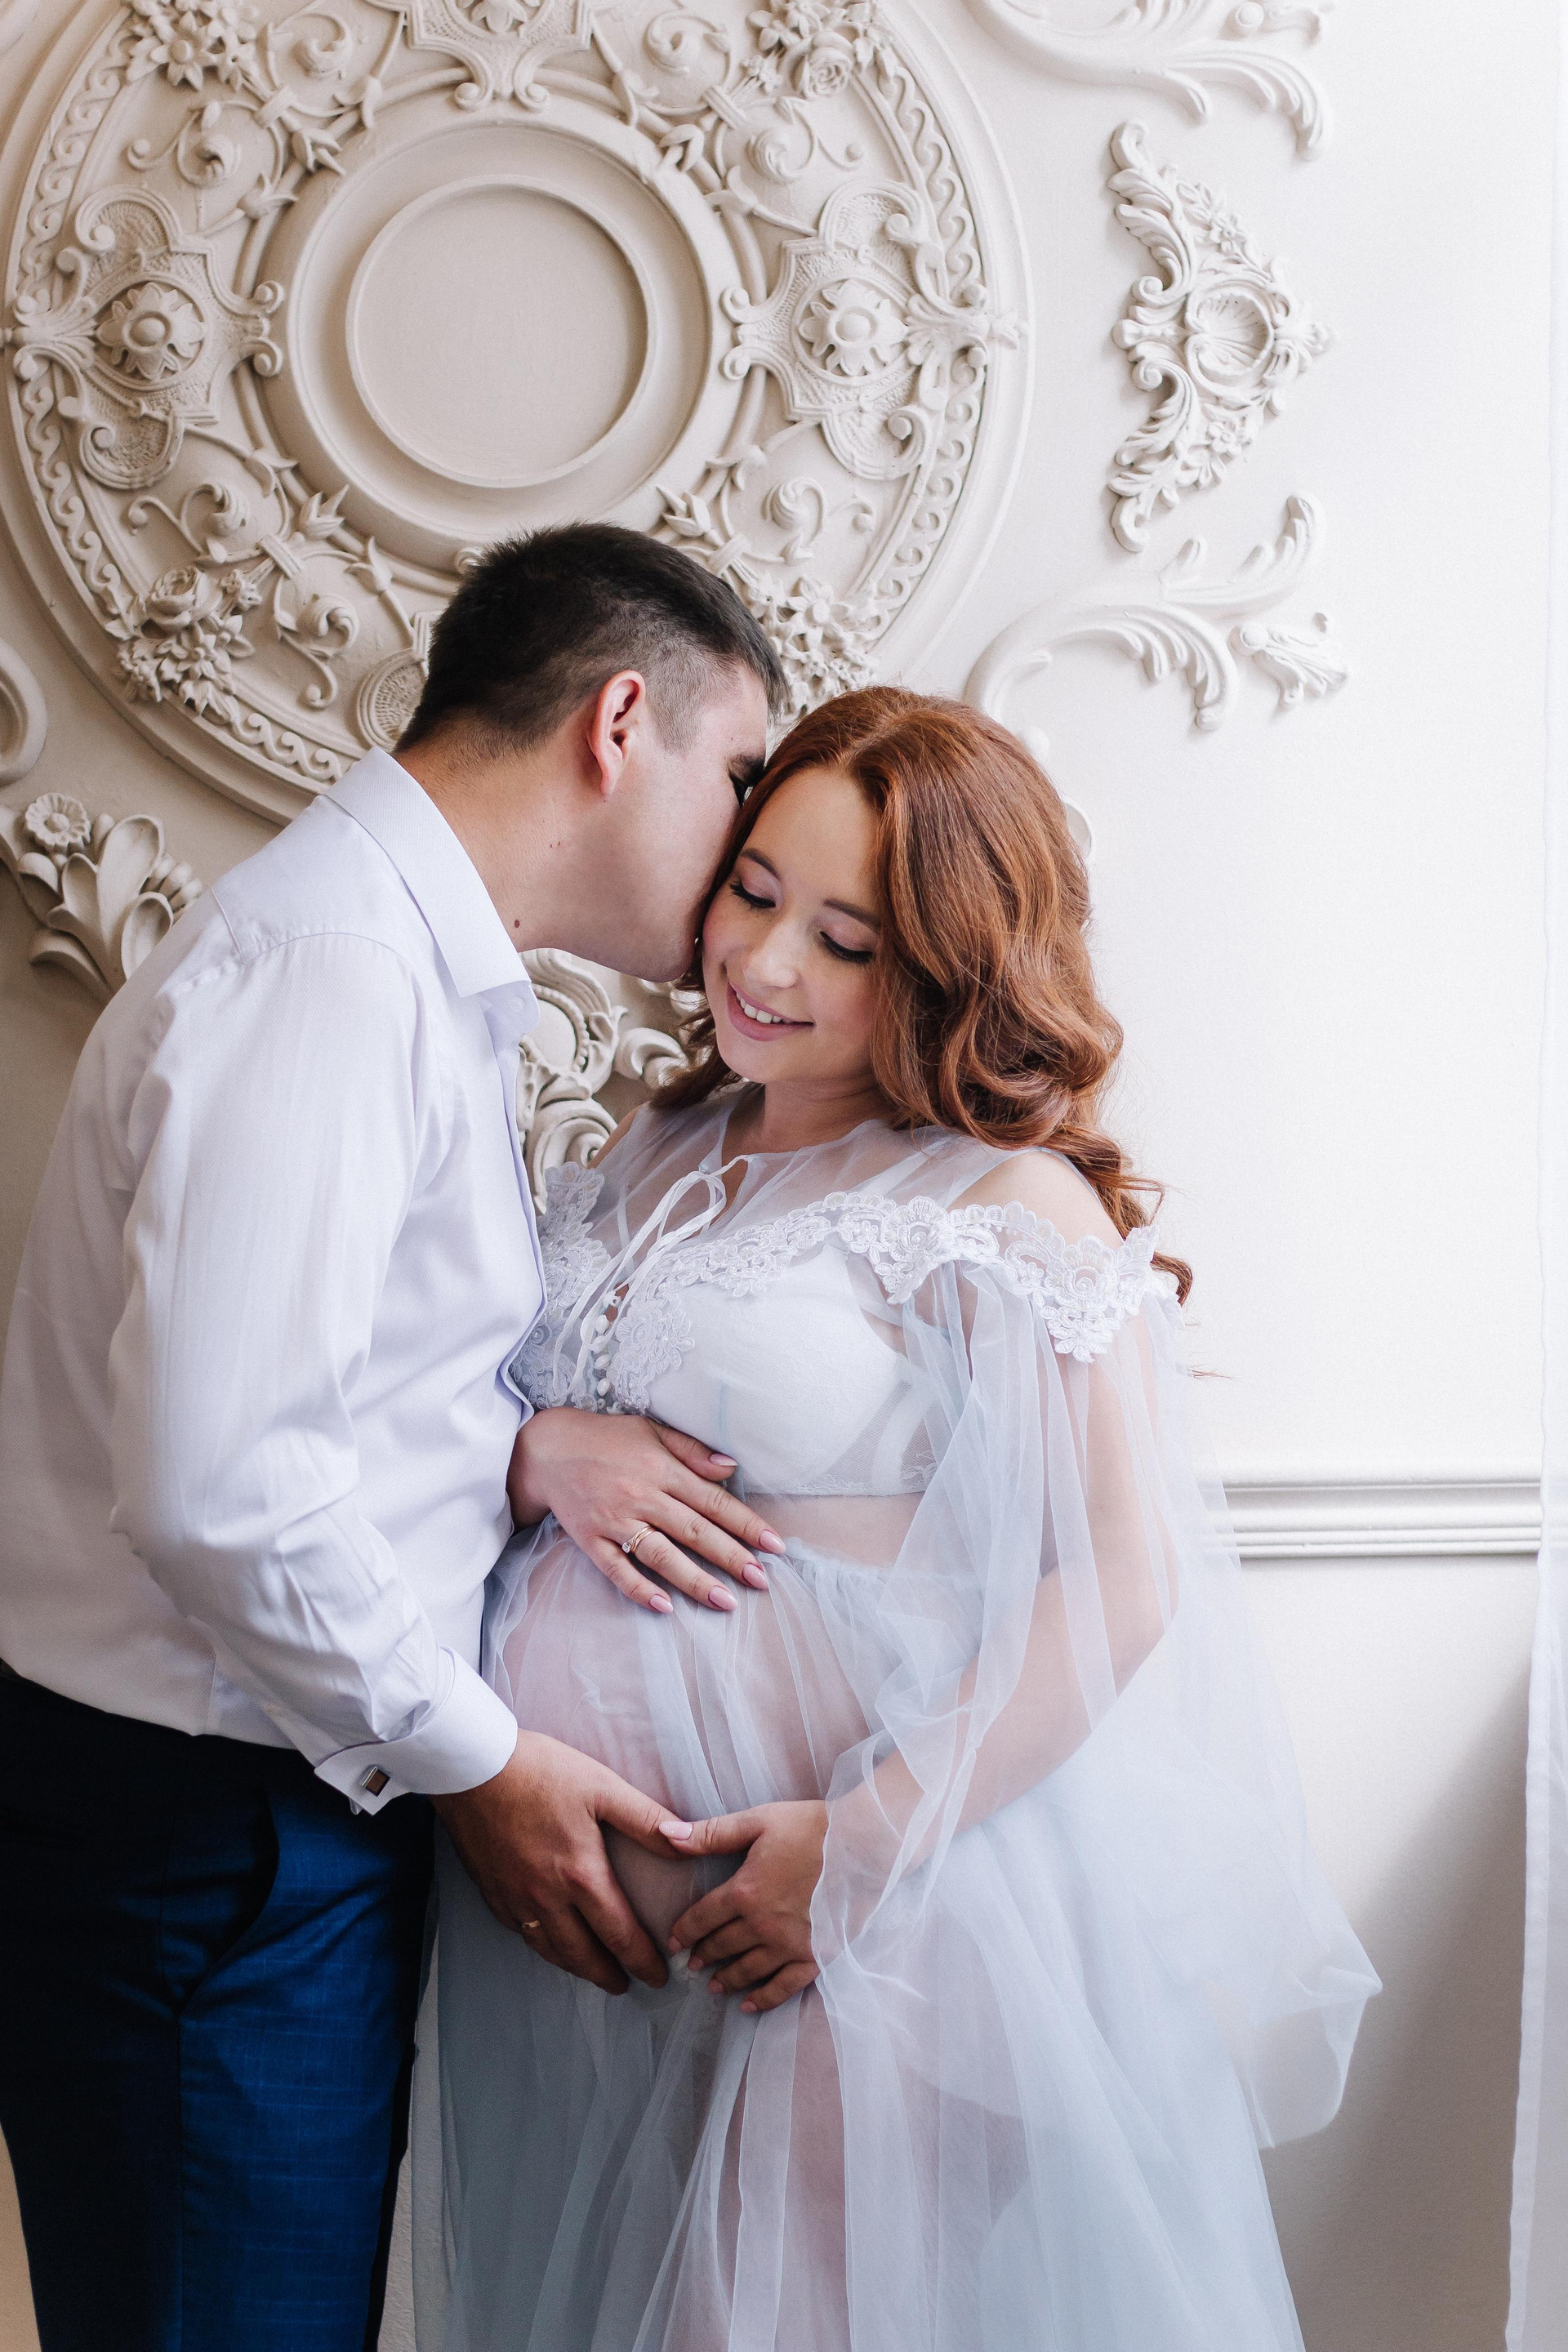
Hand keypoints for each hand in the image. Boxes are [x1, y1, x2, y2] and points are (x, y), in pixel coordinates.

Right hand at [434, 1730, 692, 1994]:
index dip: (642, 1960)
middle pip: (582, 1955)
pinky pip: (521, 1934)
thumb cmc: (540, 1770)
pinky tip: (549, 1942)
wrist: (473, 1766)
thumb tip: (684, 1844)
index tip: (658, 1977)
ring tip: (592, 1971)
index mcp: (580, 1875)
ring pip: (549, 1950)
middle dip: (608, 1975)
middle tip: (627, 1986)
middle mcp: (547, 1898)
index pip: (619, 1934)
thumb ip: (645, 1820)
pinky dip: (542, 1946)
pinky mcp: (491, 1892)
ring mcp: (515, 1899)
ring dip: (575, 1967)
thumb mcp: (602, 1786)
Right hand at [508, 1407, 784, 1614]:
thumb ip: (692, 1450)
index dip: (746, 1525)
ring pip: (661, 1555)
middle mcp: (641, 1496)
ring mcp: (614, 1520)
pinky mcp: (590, 1539)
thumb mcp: (651, 1431)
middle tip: (761, 1581)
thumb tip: (731, 1468)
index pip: (713, 1502)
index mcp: (662, 1470)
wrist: (547, 1448)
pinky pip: (616, 1569)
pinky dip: (638, 1588)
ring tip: (725, 1602)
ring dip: (695, 1580)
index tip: (775, 1546)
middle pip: (694, 1532)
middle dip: (731, 1558)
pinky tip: (664, 1607)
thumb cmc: (607, 1439)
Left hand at [666, 1799, 826, 2014]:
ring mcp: (790, 1945)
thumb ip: (710, 1833)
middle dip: (703, 1956)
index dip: (685, 1932)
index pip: (703, 1918)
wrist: (867, 1846)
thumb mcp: (758, 1821)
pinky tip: (749, 2006)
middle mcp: (763, 1925)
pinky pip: (784, 1986)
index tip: (674, 1943)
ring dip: (727, 1979)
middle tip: (691, 1967)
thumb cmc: (813, 1828)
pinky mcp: (816, 1956)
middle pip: (723, 1946)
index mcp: (745, 1891)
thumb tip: (665, 1834)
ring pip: (748, 1969)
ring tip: (713, 1986)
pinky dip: (764, 1999)